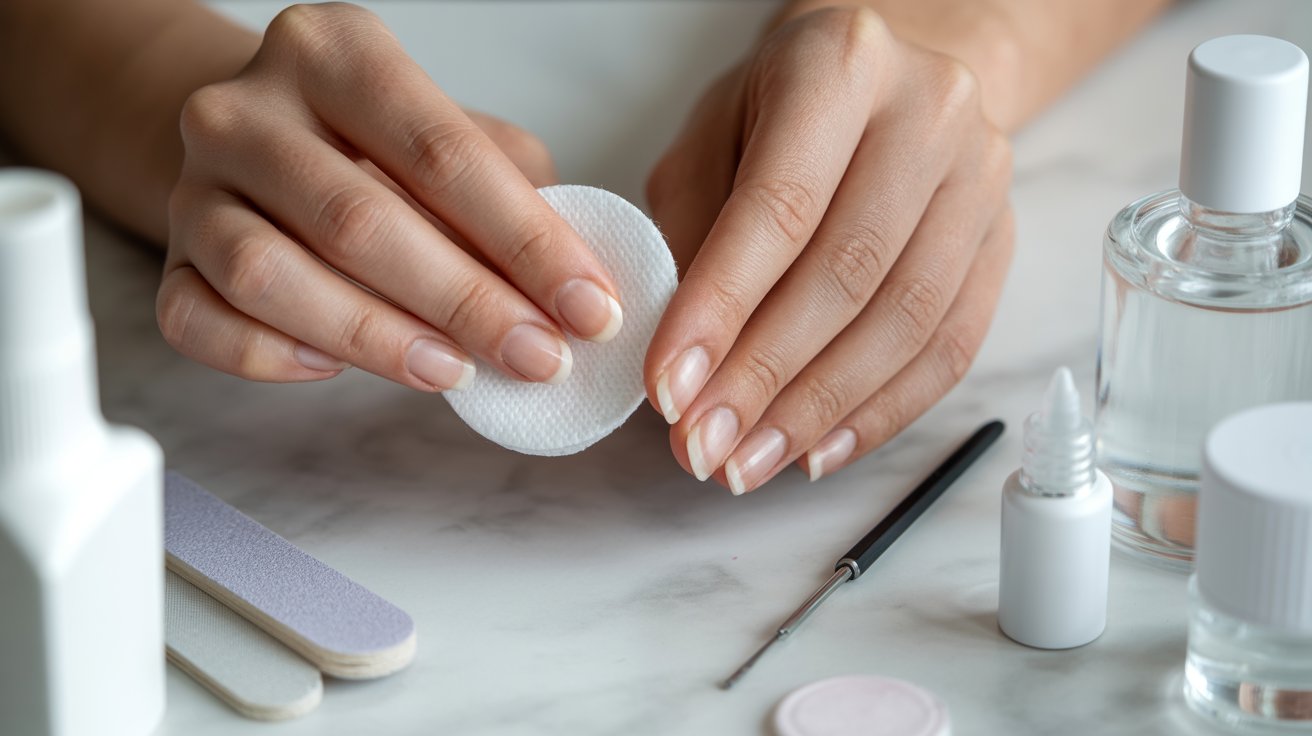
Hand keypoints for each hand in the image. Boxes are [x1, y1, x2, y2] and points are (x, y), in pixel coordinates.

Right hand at [158, 2, 623, 391]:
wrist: (257, 139)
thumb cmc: (377, 147)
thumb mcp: (455, 138)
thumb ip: (512, 197)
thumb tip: (574, 292)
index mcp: (335, 52)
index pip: (442, 153)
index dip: (527, 242)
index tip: (590, 308)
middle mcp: (248, 108)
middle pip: (360, 219)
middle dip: (467, 302)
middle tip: (539, 358)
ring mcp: (194, 184)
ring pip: (270, 274)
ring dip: (375, 338)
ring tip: (456, 372)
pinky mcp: (167, 257)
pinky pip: (201, 321)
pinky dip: (272, 356)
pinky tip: (336, 370)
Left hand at [645, 6, 1012, 492]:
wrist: (888, 82)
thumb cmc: (777, 111)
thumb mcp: (707, 137)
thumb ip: (687, 233)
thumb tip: (683, 362)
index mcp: (842, 63)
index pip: (780, 206)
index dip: (721, 308)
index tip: (669, 389)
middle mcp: (930, 113)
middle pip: (848, 273)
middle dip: (764, 377)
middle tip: (702, 446)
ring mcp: (982, 179)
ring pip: (905, 322)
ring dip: (818, 410)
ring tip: (749, 461)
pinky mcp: (1003, 240)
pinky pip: (950, 348)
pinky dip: (879, 413)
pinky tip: (818, 449)